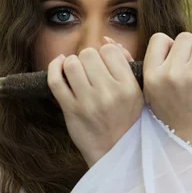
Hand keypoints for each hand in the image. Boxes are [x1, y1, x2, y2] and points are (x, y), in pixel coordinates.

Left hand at [47, 40, 143, 168]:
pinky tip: (60, 65)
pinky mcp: (71, 110)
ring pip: (72, 64)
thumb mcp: (137, 93)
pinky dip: (54, 68)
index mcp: (129, 87)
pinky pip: (56, 80)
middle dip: (87, 58)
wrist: (114, 152)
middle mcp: (109, 94)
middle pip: (90, 54)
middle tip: (90, 70)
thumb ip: (125, 63)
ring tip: (77, 72)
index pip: (110, 51)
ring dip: (72, 63)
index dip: (105, 53)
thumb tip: (106, 40)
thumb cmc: (126, 119)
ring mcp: (88, 103)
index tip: (103, 64)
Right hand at [143, 32, 191, 174]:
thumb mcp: (153, 97)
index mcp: (152, 77)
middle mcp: (171, 74)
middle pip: (184, 37)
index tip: (178, 58)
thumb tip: (168, 43)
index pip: (159, 39)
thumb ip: (157, 71)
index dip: (170, 46)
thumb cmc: (174, 123)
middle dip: (191, 48)